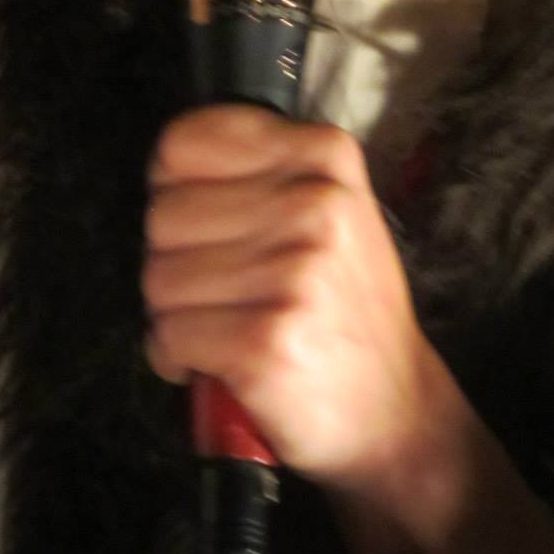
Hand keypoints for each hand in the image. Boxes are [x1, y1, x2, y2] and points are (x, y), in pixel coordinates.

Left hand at [143, 103, 447, 499]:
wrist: (394, 410)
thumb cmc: (341, 308)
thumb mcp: (328, 210)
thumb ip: (256, 169)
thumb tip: (163, 167)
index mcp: (325, 157)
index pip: (183, 143)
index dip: (177, 192)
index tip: (210, 226)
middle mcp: (316, 205)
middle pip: (163, 214)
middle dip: (177, 261)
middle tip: (230, 292)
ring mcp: (294, 273)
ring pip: (158, 277)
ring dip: (178, 316)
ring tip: (232, 327)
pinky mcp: (266, 340)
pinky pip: (169, 335)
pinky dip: (180, 359)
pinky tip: (225, 364)